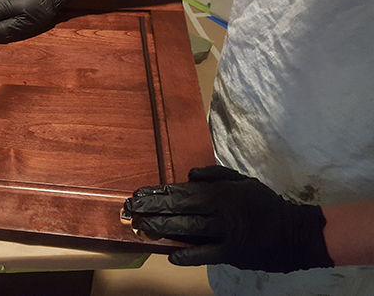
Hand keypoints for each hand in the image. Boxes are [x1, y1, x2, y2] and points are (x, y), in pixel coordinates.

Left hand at [123, 165, 333, 272]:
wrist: (297, 233)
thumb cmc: (266, 204)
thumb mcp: (243, 181)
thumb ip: (216, 175)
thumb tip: (189, 174)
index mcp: (223, 192)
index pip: (184, 190)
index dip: (160, 192)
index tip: (140, 192)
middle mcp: (223, 211)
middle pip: (181, 208)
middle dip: (154, 207)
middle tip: (132, 208)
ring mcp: (227, 233)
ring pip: (189, 229)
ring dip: (163, 228)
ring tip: (143, 226)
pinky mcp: (233, 254)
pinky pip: (206, 254)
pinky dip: (188, 255)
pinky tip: (171, 254)